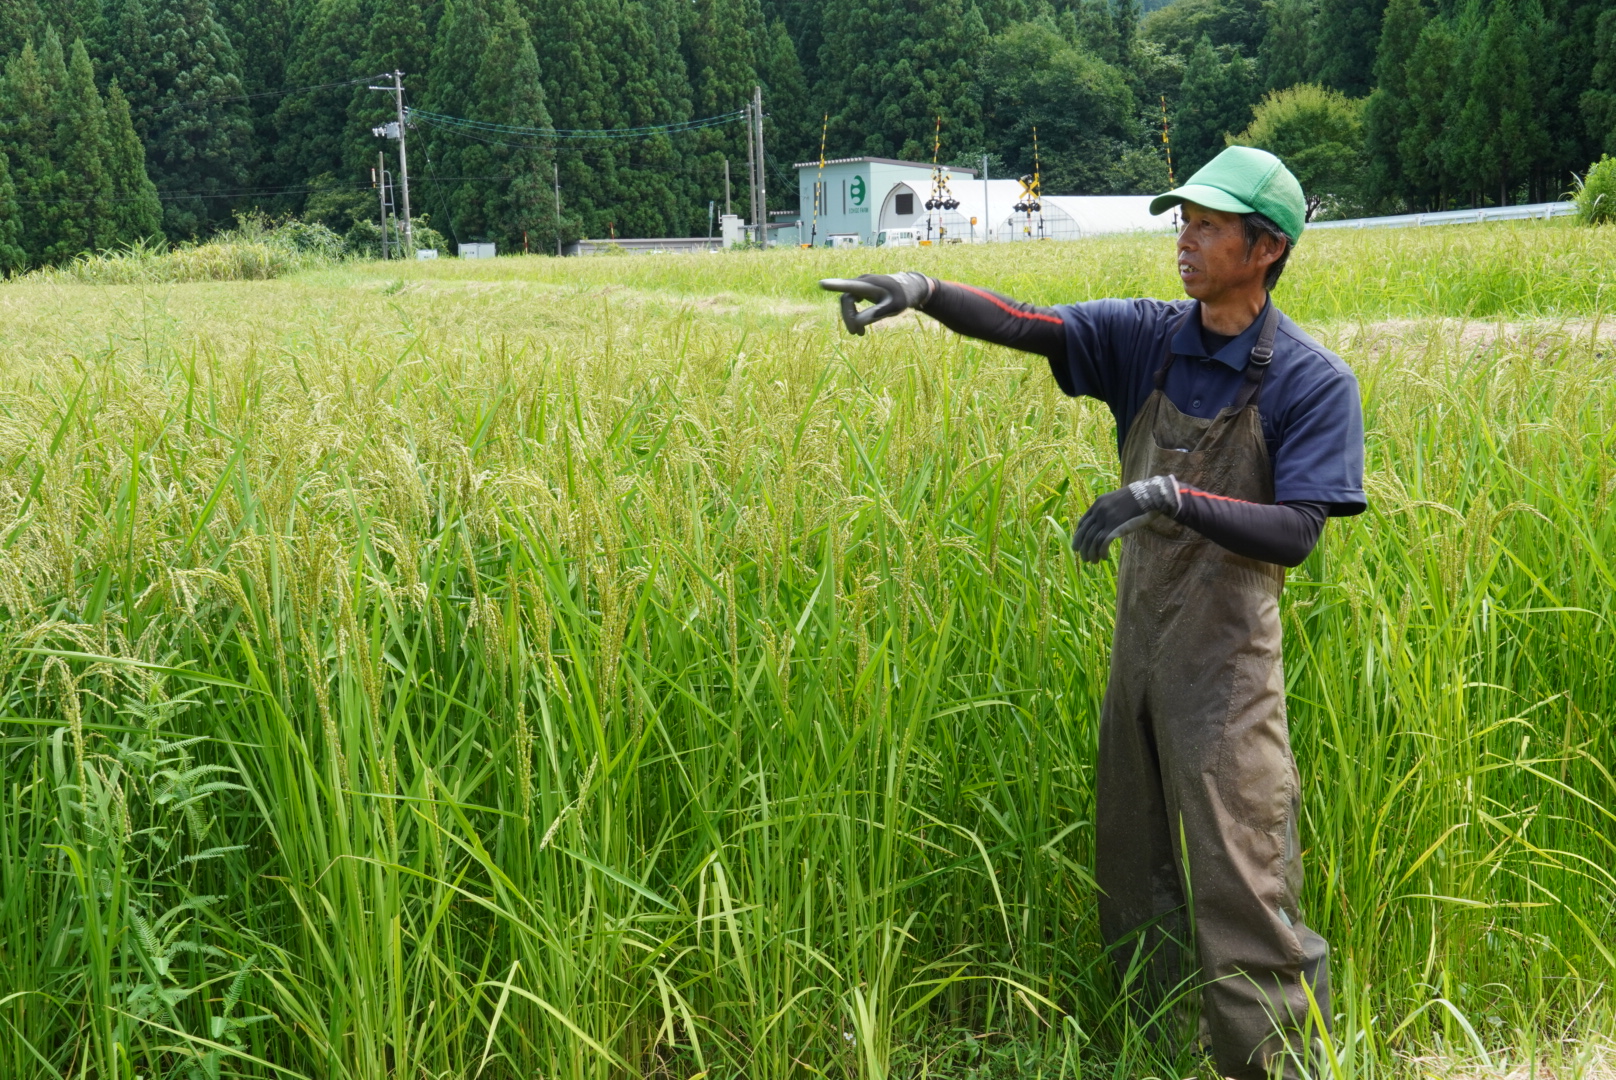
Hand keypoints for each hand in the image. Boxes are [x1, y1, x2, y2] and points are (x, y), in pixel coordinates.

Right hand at [818, 272, 933, 334]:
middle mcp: (862, 282)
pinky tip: (861, 326)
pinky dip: (854, 315)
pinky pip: (851, 302)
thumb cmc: (902, 297)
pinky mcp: (861, 290)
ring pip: (847, 302)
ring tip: (860, 334)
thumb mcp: (894, 308)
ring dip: (851, 318)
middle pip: (846, 300)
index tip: (822, 284)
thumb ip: (877, 314)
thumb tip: (858, 322)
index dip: (835, 286)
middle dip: (849, 317)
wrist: (909, 288)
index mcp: (869, 284)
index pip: (849, 286)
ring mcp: (860, 285)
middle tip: (856, 334)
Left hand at [1071, 475, 1180, 562]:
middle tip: (1082, 557)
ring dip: (1091, 553)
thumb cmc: (1136, 499)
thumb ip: (1107, 510)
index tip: (1077, 544)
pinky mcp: (1115, 527)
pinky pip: (1103, 543)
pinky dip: (1101, 552)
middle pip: (1085, 533)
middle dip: (1082, 547)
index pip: (1082, 522)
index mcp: (1098, 504)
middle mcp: (1099, 511)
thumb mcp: (1117, 500)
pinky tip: (1104, 558)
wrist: (1147, 496)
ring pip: (1092, 540)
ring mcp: (1106, 519)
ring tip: (1093, 561)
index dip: (1078, 535)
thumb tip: (1103, 523)